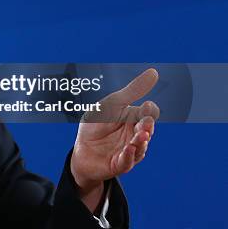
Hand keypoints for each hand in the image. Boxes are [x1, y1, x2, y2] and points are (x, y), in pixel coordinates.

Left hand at [70, 68, 160, 210]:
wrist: (81, 148)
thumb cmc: (97, 124)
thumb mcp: (112, 104)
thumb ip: (132, 91)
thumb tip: (154, 72)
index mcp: (135, 119)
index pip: (149, 113)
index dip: (149, 110)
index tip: (146, 106)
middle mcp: (136, 135)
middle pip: (148, 130)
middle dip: (147, 127)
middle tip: (145, 124)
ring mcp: (129, 150)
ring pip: (140, 148)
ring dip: (141, 142)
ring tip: (140, 136)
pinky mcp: (119, 164)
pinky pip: (127, 162)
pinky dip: (129, 155)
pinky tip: (128, 148)